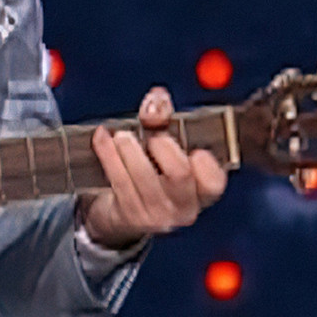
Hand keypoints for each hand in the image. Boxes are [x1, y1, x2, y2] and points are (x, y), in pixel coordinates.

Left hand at [79, 87, 226, 249]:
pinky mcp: (130, 214)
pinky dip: (108, 154)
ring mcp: (157, 214)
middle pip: (179, 174)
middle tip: (152, 135)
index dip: (207, 165)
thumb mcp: (166, 144)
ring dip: (129, 148)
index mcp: (202, 190)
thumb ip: (165, 117)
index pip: (213, 181)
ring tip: (122, 136)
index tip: (196, 150)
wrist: (126, 211)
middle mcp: (183, 206)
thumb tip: (156, 101)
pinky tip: (103, 138)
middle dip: (163, 146)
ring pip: (144, 176)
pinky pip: (118, 179)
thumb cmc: (155, 171)